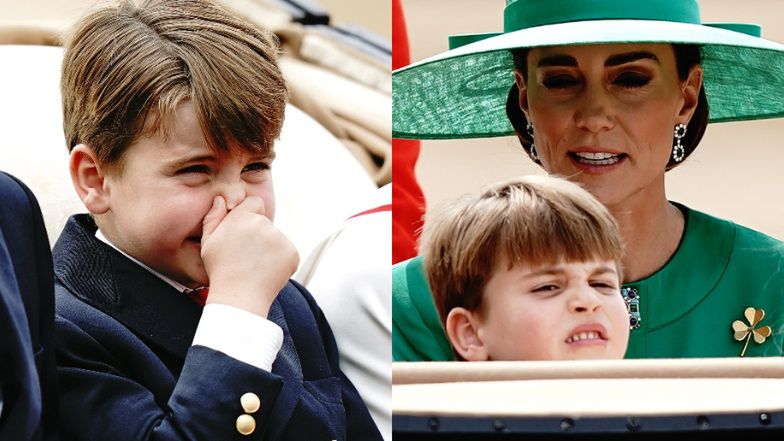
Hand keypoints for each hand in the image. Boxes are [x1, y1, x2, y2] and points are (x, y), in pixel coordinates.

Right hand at [200, 195, 298, 316]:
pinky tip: (267, 272)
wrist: (239, 298)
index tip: (244, 231)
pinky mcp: (292, 252)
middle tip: (246, 256)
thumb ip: (213, 217)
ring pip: (277, 238)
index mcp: (242, 217)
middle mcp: (263, 224)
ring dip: (270, 249)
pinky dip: (281, 261)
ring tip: (255, 267)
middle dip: (259, 235)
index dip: (250, 214)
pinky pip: (287, 252)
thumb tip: (221, 200)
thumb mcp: (208, 243)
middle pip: (265, 222)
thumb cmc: (220, 271)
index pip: (255, 202)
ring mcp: (280, 238)